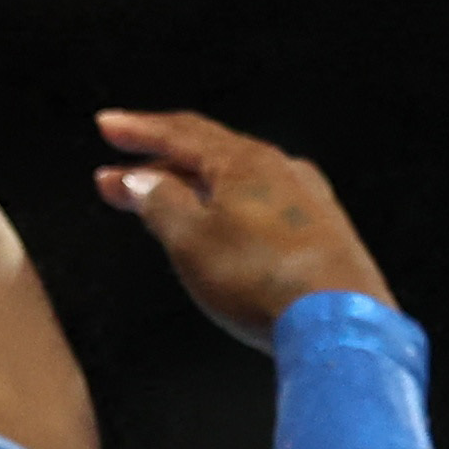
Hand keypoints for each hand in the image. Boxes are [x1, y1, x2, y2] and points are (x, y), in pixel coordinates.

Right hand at [90, 106, 395, 354]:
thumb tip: (143, 180)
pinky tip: (220, 230)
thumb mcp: (191, 240)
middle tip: (115, 180)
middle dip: (157, 167)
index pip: (182, 133)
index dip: (140, 130)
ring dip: (191, 191)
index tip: (107, 126)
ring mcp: (307, 201)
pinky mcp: (323, 235)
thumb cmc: (261, 278)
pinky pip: (261, 208)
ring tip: (161, 206)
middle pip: (208, 156)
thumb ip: (161, 203)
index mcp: (245, 161)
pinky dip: (226, 211)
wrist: (340, 323)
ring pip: (236, 184)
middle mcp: (280, 170)